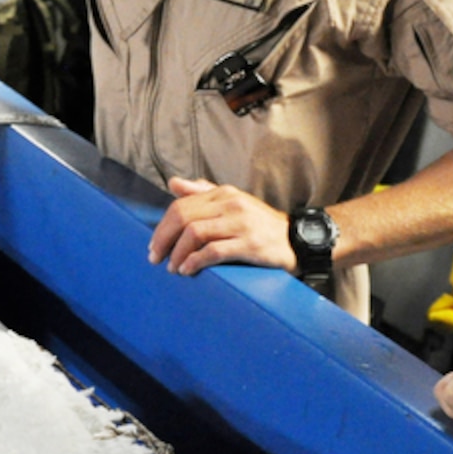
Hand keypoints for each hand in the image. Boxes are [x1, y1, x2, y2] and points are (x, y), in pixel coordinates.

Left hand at [146, 177, 293, 276]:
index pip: (181, 205)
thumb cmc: (261, 225)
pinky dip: (195, 261)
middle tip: (155, 258)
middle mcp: (231, 204)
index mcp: (224, 193)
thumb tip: (173, 183)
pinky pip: (214, 251)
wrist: (298, 240)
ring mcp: (241, 223)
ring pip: (195, 233)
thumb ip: (203, 192)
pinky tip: (188, 270)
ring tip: (172, 268)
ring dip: (177, 253)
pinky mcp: (250, 244)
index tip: (154, 244)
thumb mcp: (233, 203)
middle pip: (183, 217)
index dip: (162, 226)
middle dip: (163, 239)